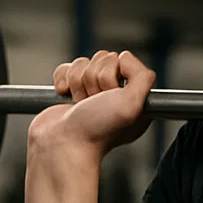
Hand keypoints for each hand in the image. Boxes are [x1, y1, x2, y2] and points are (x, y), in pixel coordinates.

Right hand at [26, 50, 155, 154]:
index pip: (123, 61)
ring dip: (78, 83)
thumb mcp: (133, 104)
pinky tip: (66, 98)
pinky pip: (66, 69)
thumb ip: (142, 76)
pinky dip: (63, 81)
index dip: (113, 74)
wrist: (60, 146)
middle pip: (102, 59)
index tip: (110, 95)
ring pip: (82, 63)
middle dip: (94, 80)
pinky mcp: (70, 91)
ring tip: (81, 105)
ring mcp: (91, 93)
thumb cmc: (96, 130)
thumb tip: (125, 57)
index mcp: (134, 97)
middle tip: (93, 102)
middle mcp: (114, 94)